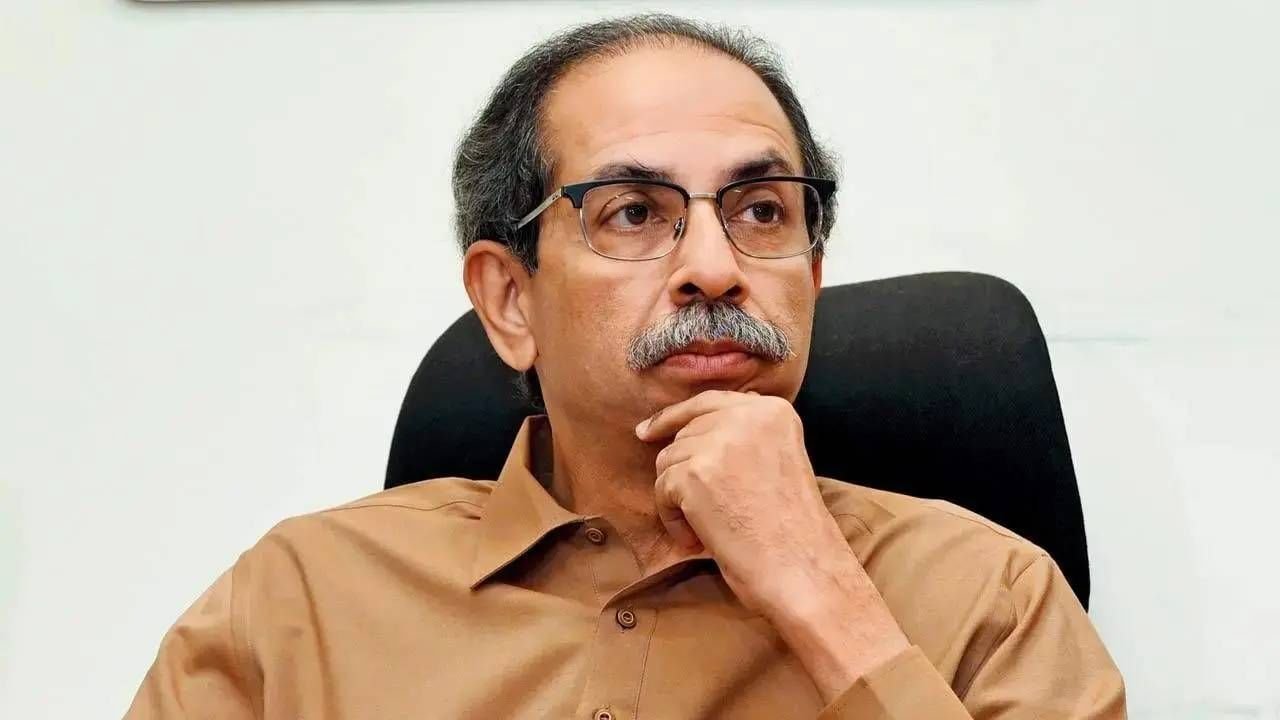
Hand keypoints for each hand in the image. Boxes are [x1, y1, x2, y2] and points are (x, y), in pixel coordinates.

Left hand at [636, 390, 908, 699]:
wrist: (802, 568)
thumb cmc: (792, 529)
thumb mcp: (779, 459)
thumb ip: (745, 436)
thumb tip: (688, 430)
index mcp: (772, 410)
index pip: (708, 401)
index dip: (673, 416)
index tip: (648, 429)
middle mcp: (746, 416)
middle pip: (685, 433)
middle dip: (684, 471)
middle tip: (702, 509)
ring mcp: (719, 442)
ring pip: (668, 461)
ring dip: (678, 499)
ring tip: (706, 527)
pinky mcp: (695, 474)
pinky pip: (663, 491)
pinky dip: (674, 520)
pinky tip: (699, 539)